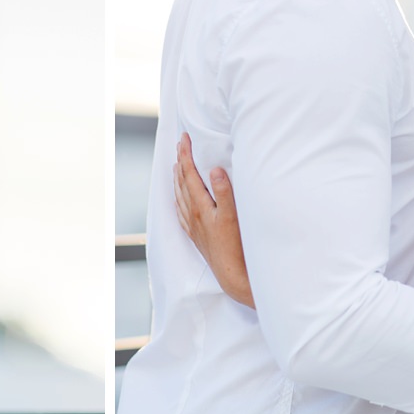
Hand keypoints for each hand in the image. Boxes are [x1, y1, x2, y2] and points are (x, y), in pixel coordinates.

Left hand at [174, 133, 254, 307]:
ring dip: (178, 179)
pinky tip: (179, 199)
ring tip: (177, 166)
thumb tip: (213, 170)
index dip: (186, 154)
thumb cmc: (235, 245)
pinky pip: (181, 212)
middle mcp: (192, 214)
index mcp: (200, 205)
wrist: (232, 274)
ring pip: (179, 196)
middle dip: (180, 162)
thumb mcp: (233, 215)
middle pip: (182, 182)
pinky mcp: (196, 235)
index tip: (184, 138)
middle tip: (180, 145)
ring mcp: (193, 225)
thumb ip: (224, 191)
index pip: (189, 174)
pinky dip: (178, 199)